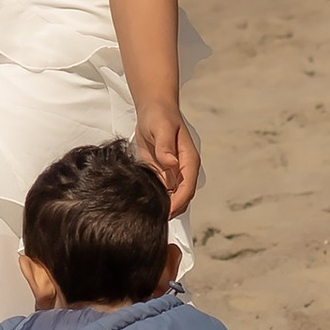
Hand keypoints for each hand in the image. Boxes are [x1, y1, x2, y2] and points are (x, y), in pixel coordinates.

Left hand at [133, 101, 200, 216]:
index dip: (178, 203)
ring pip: (172, 197)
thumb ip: (165, 146)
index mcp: (188, 160)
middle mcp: (183, 169)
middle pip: (182, 198)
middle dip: (170, 210)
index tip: (165, 213)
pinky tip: (140, 204)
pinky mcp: (162, 173)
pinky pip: (161, 191)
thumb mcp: (161, 127)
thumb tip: (170, 163)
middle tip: (152, 220)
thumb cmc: (160, 115)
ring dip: (162, 207)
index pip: (188, 188)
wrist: (154, 109)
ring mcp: (173, 173)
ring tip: (145, 216)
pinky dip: (154, 199)